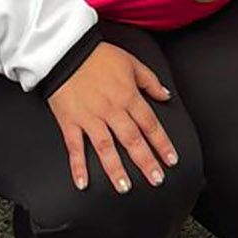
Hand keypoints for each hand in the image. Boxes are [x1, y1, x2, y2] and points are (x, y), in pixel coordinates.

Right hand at [48, 42, 178, 193]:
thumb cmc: (99, 55)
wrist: (66, 50)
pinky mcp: (70, 121)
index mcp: (127, 95)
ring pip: (105, 147)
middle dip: (145, 161)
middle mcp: (111, 109)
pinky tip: (82, 183)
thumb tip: (165, 96)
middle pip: (132, 139)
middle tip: (156, 180)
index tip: (171, 160)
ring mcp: (89, 117)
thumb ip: (150, 81)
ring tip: (124, 187)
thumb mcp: (131, 62)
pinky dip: (78, 165)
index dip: (162, 143)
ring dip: (115, 169)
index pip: (149, 124)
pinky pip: (74, 146)